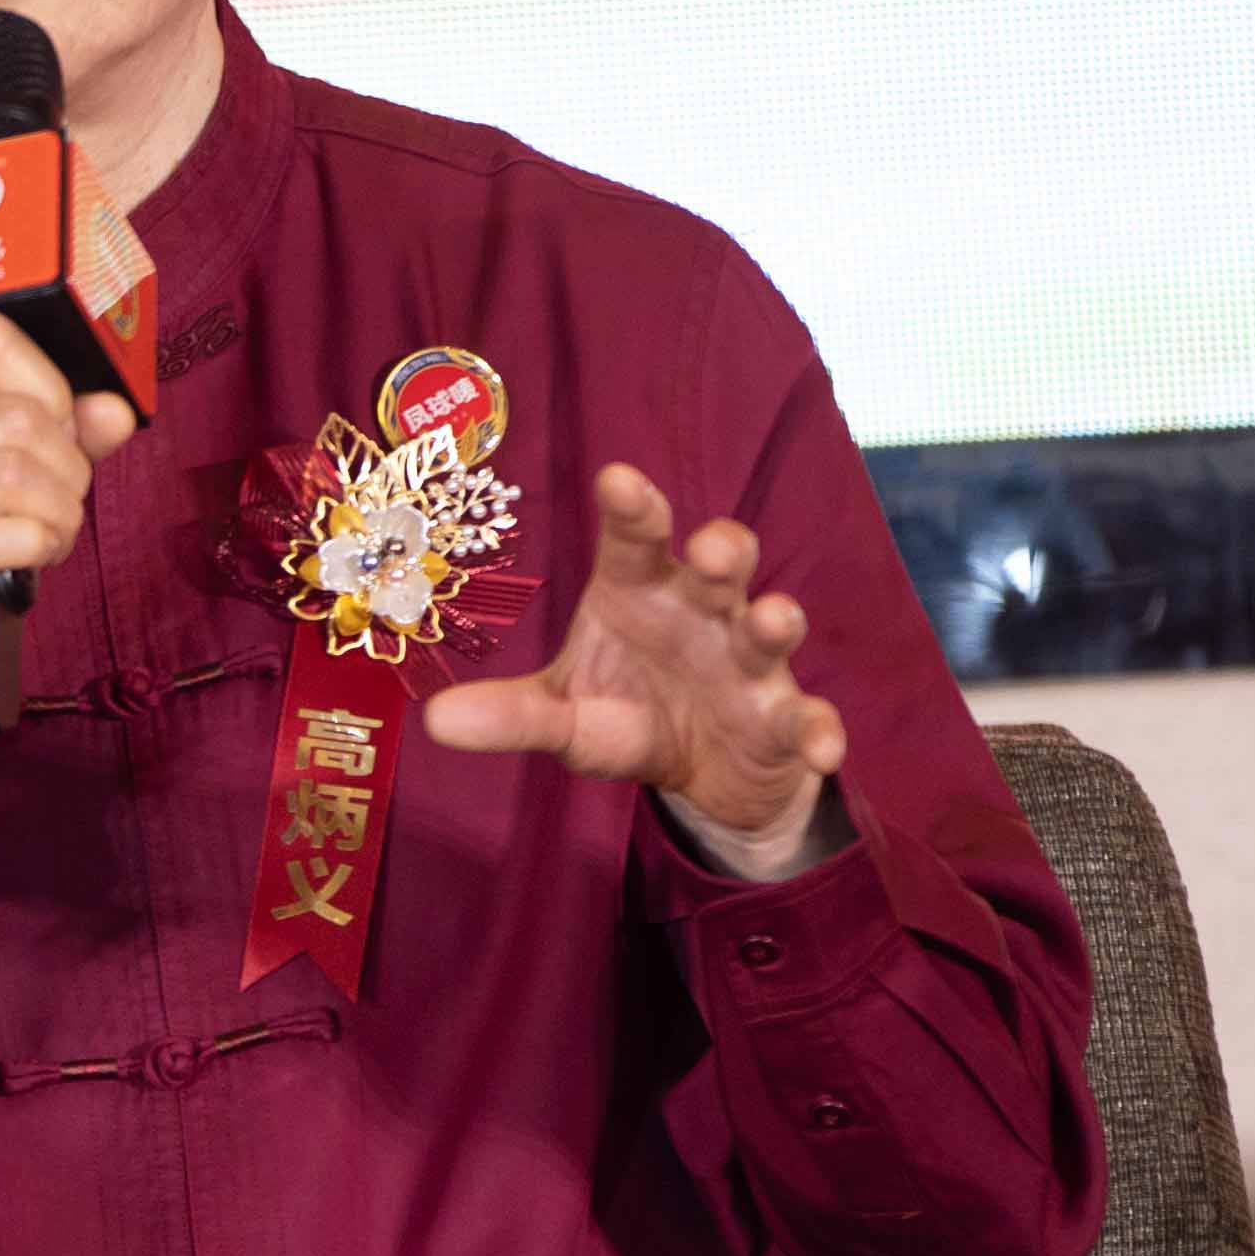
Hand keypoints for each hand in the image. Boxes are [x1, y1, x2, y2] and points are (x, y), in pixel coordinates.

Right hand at [0, 317, 140, 833]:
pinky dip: (29, 548)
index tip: (57, 436)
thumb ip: (41, 435)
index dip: (49, 387)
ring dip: (57, 514)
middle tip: (62, 505)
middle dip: (68, 467)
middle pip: (16, 415)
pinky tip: (28, 562)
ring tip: (50, 537)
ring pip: (10, 473)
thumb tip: (114, 411)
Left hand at [418, 464, 846, 872]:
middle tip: (712, 550)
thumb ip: (512, 715)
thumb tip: (432, 721)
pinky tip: (822, 747)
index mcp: (642, 594)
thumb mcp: (566, 719)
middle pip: (721, 564)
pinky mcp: (786, 718)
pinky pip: (809, 717)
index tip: (618, 480)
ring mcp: (751, 664)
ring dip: (775, 619)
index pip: (635, 540)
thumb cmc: (629, 713)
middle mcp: (704, 613)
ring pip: (771, 626)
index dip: (633, 508)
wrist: (705, 776)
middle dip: (724, 549)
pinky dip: (818, 729)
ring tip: (772, 618)